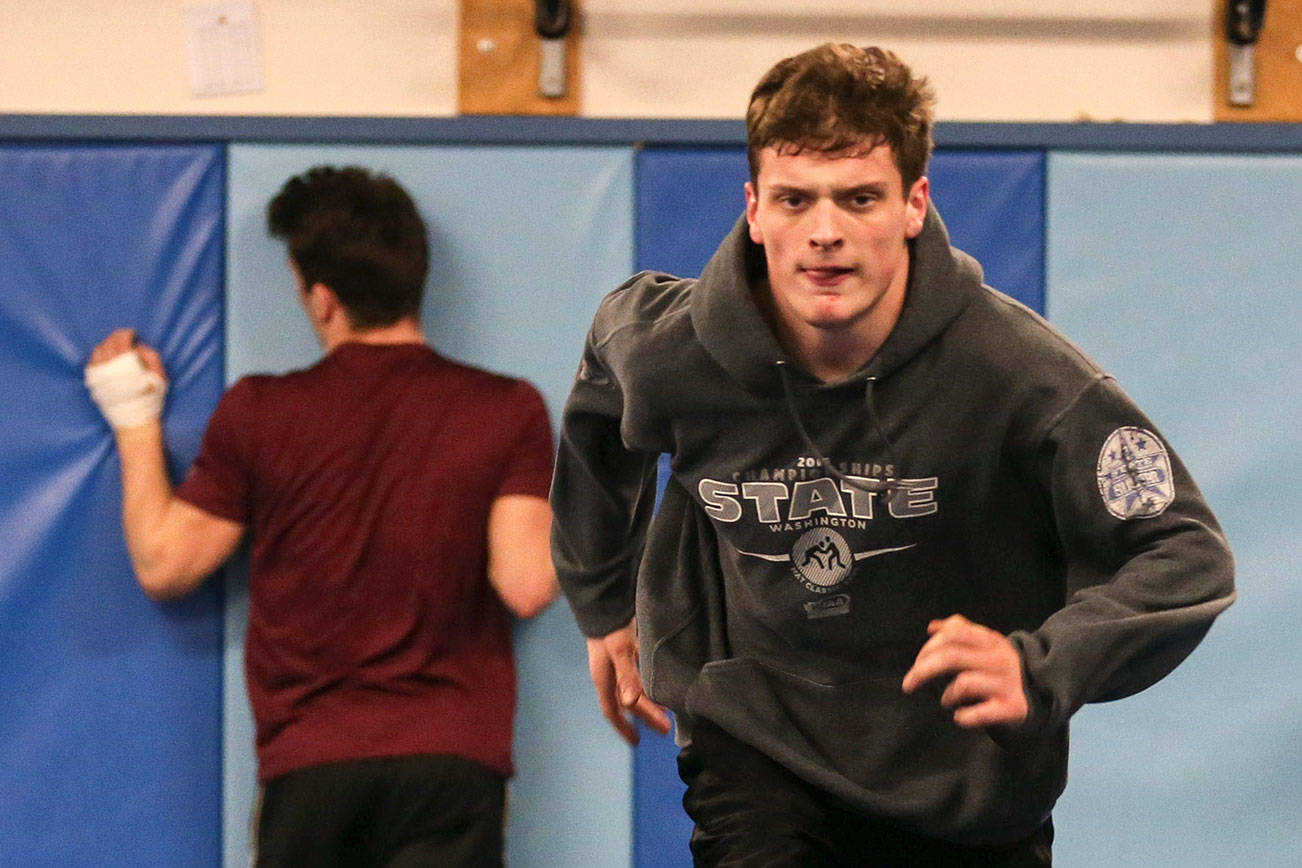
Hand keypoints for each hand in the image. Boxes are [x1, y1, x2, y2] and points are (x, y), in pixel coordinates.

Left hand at [86, 328, 167, 430]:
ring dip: (107, 345)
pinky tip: (105, 358)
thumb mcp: (159, 374)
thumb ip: (150, 356)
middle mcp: (109, 365)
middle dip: (116, 337)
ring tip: (115, 346)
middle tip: (124, 337)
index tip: (132, 333)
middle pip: (109, 343)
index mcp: (125, 361)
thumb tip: (137, 346)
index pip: (121, 340)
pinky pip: (92, 363)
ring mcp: (99, 374)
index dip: (127, 333)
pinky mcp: (94, 382)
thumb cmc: (150, 396)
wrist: (134, 419)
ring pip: (98, 351)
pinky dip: (98, 356)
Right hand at [586, 620, 671, 745]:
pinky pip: (638, 670)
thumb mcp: (620, 651)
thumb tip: (629, 703)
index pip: (613, 710)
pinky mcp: (624, 647)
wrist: (604, 599)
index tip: (637, 742)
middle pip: (627, 701)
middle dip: (644, 716)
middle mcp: (609, 672)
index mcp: (604, 677)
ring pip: (633, 686)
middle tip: (665, 728)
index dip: (624, 727)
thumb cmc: (610, 627)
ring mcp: (616, 660)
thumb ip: (626, 676)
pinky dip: (649, 678)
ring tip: (668, 707)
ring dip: (648, 698)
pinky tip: (662, 678)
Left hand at [901, 614, 1028, 727]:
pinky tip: (960, 717)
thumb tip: (932, 626)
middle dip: (922, 670)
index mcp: (990, 641)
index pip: (954, 634)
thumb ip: (961, 630)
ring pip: (964, 683)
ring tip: (946, 700)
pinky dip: (965, 716)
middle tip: (909, 685)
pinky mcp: (1012, 707)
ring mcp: (1006, 683)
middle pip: (952, 657)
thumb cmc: (1004, 668)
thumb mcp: (988, 643)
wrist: (1044, 693)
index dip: (929, 647)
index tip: (916, 663)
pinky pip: (982, 712)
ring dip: (947, 694)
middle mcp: (998, 659)